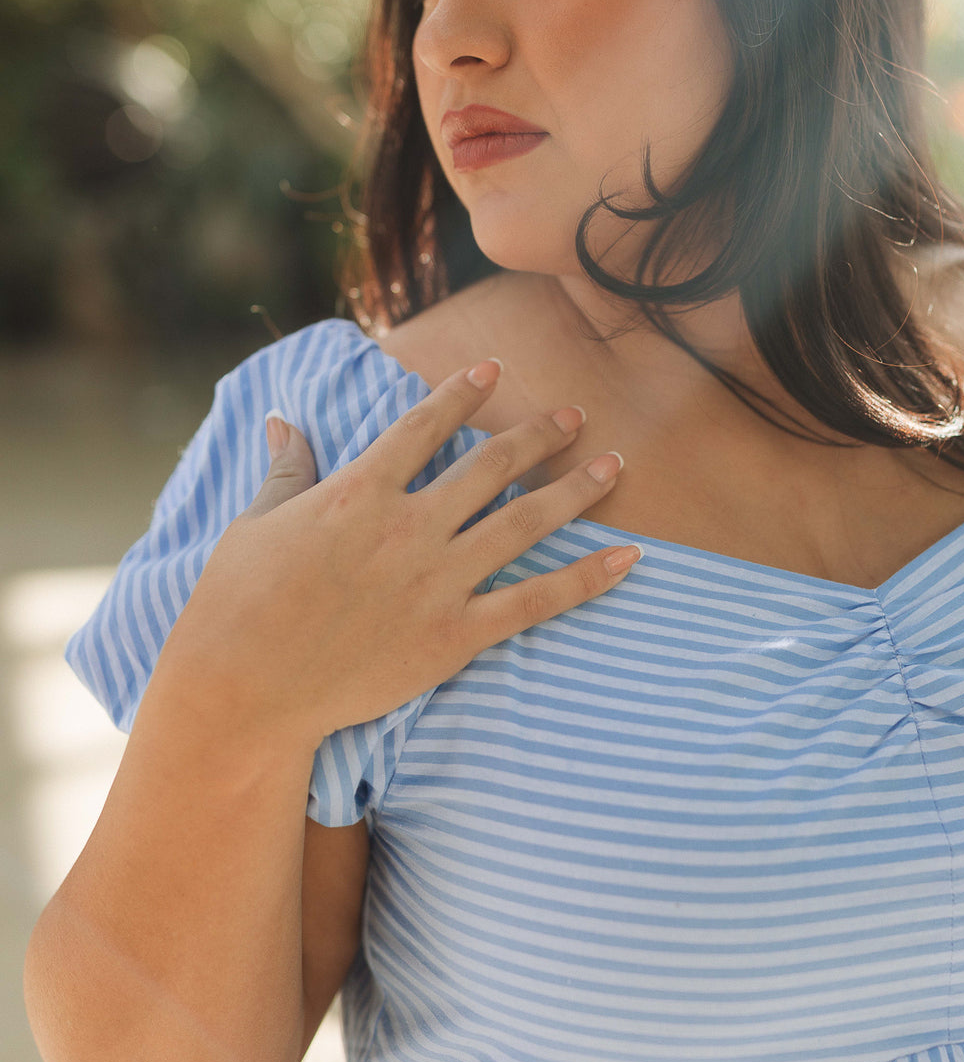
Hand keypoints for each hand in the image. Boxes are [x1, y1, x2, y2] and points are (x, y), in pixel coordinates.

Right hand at [149, 359, 639, 752]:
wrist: (246, 690)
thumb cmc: (237, 605)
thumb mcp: (255, 524)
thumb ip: (287, 469)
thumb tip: (283, 420)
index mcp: (359, 492)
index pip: (425, 425)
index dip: (463, 393)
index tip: (494, 370)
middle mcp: (410, 526)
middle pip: (492, 465)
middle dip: (539, 434)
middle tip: (575, 415)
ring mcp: (438, 581)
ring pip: (526, 522)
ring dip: (576, 489)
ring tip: (614, 464)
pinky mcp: (455, 636)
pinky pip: (536, 601)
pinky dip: (587, 579)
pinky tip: (629, 558)